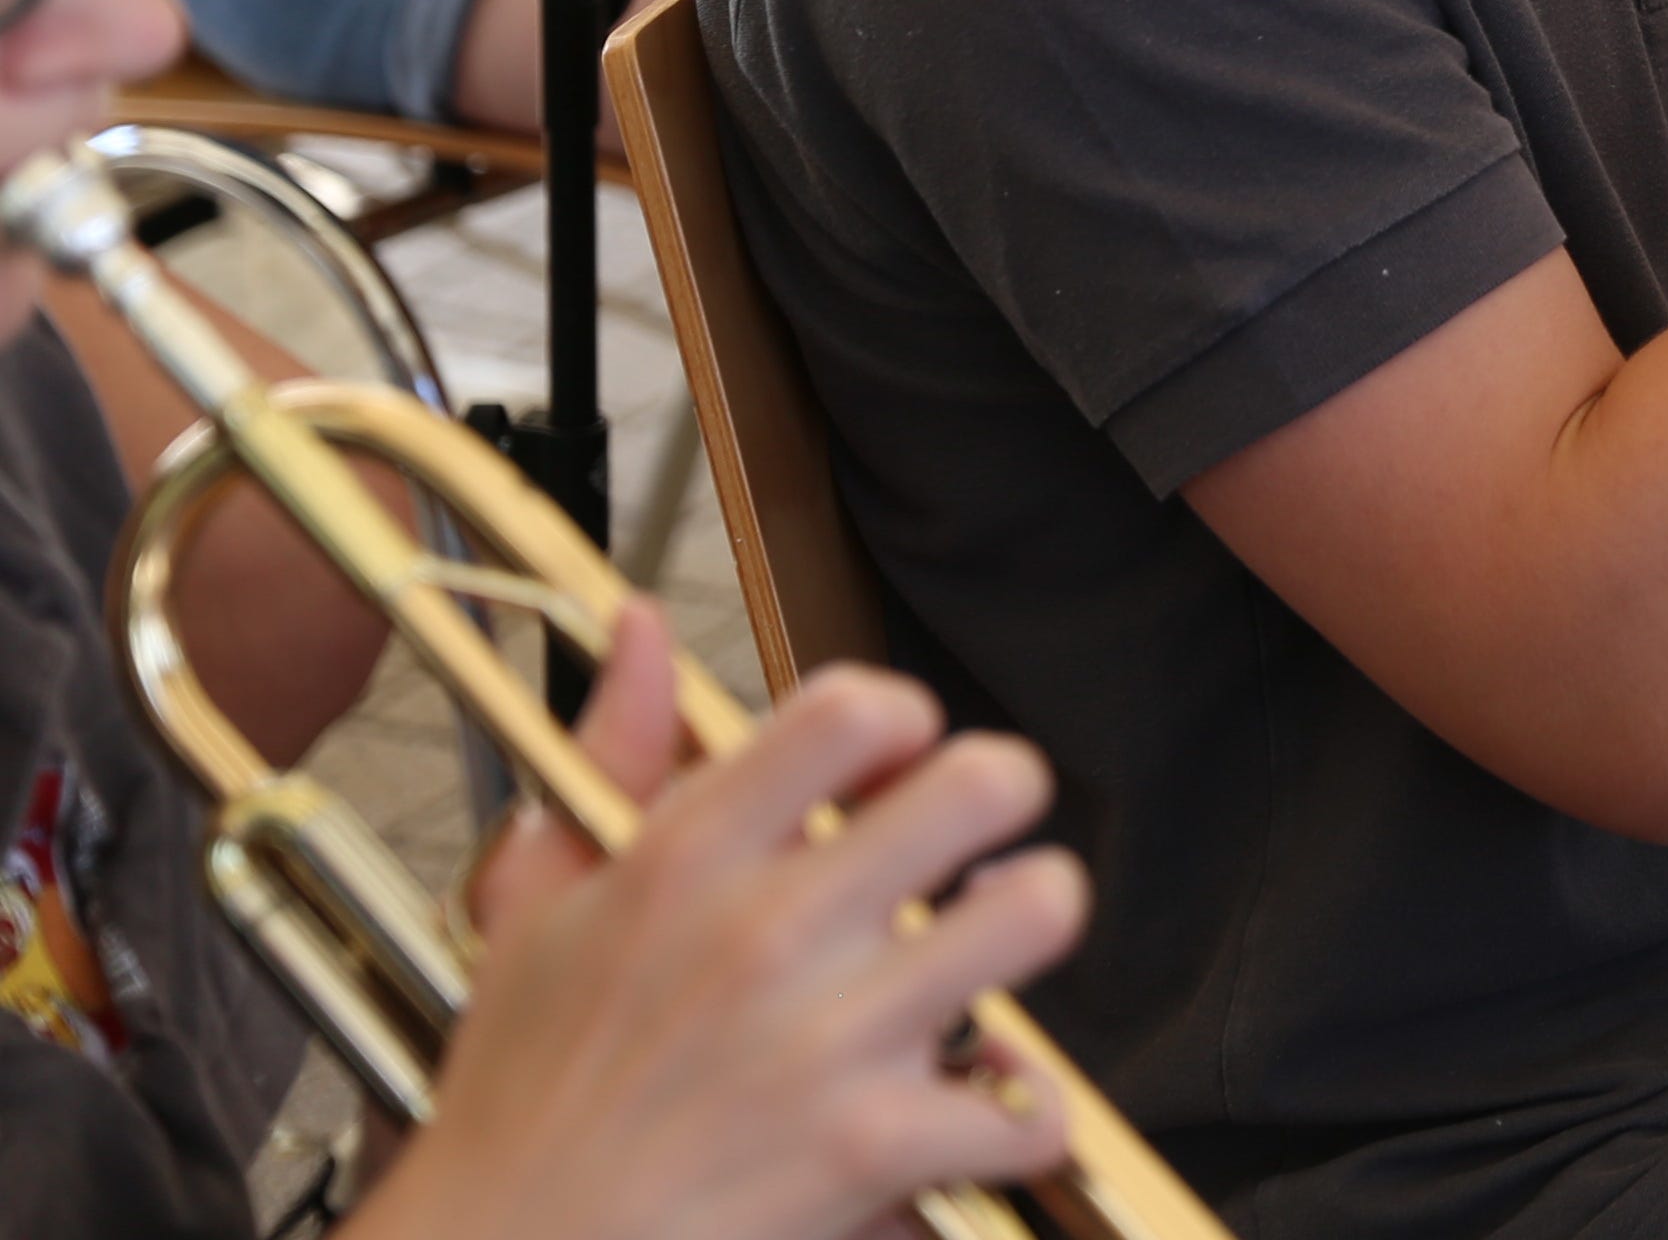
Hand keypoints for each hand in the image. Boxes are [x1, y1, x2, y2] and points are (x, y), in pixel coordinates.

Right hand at [369, 604, 1084, 1239]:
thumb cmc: (521, 1093)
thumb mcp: (537, 906)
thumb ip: (610, 755)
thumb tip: (639, 628)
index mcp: (686, 860)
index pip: (855, 706)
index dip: (903, 720)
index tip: (892, 764)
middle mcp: (768, 930)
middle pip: (985, 781)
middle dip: (1002, 799)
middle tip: (971, 845)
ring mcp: (830, 1037)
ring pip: (1038, 910)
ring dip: (1028, 929)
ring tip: (987, 953)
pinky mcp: (872, 1146)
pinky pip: (1029, 1105)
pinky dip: (1025, 1118)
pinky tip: (981, 1110)